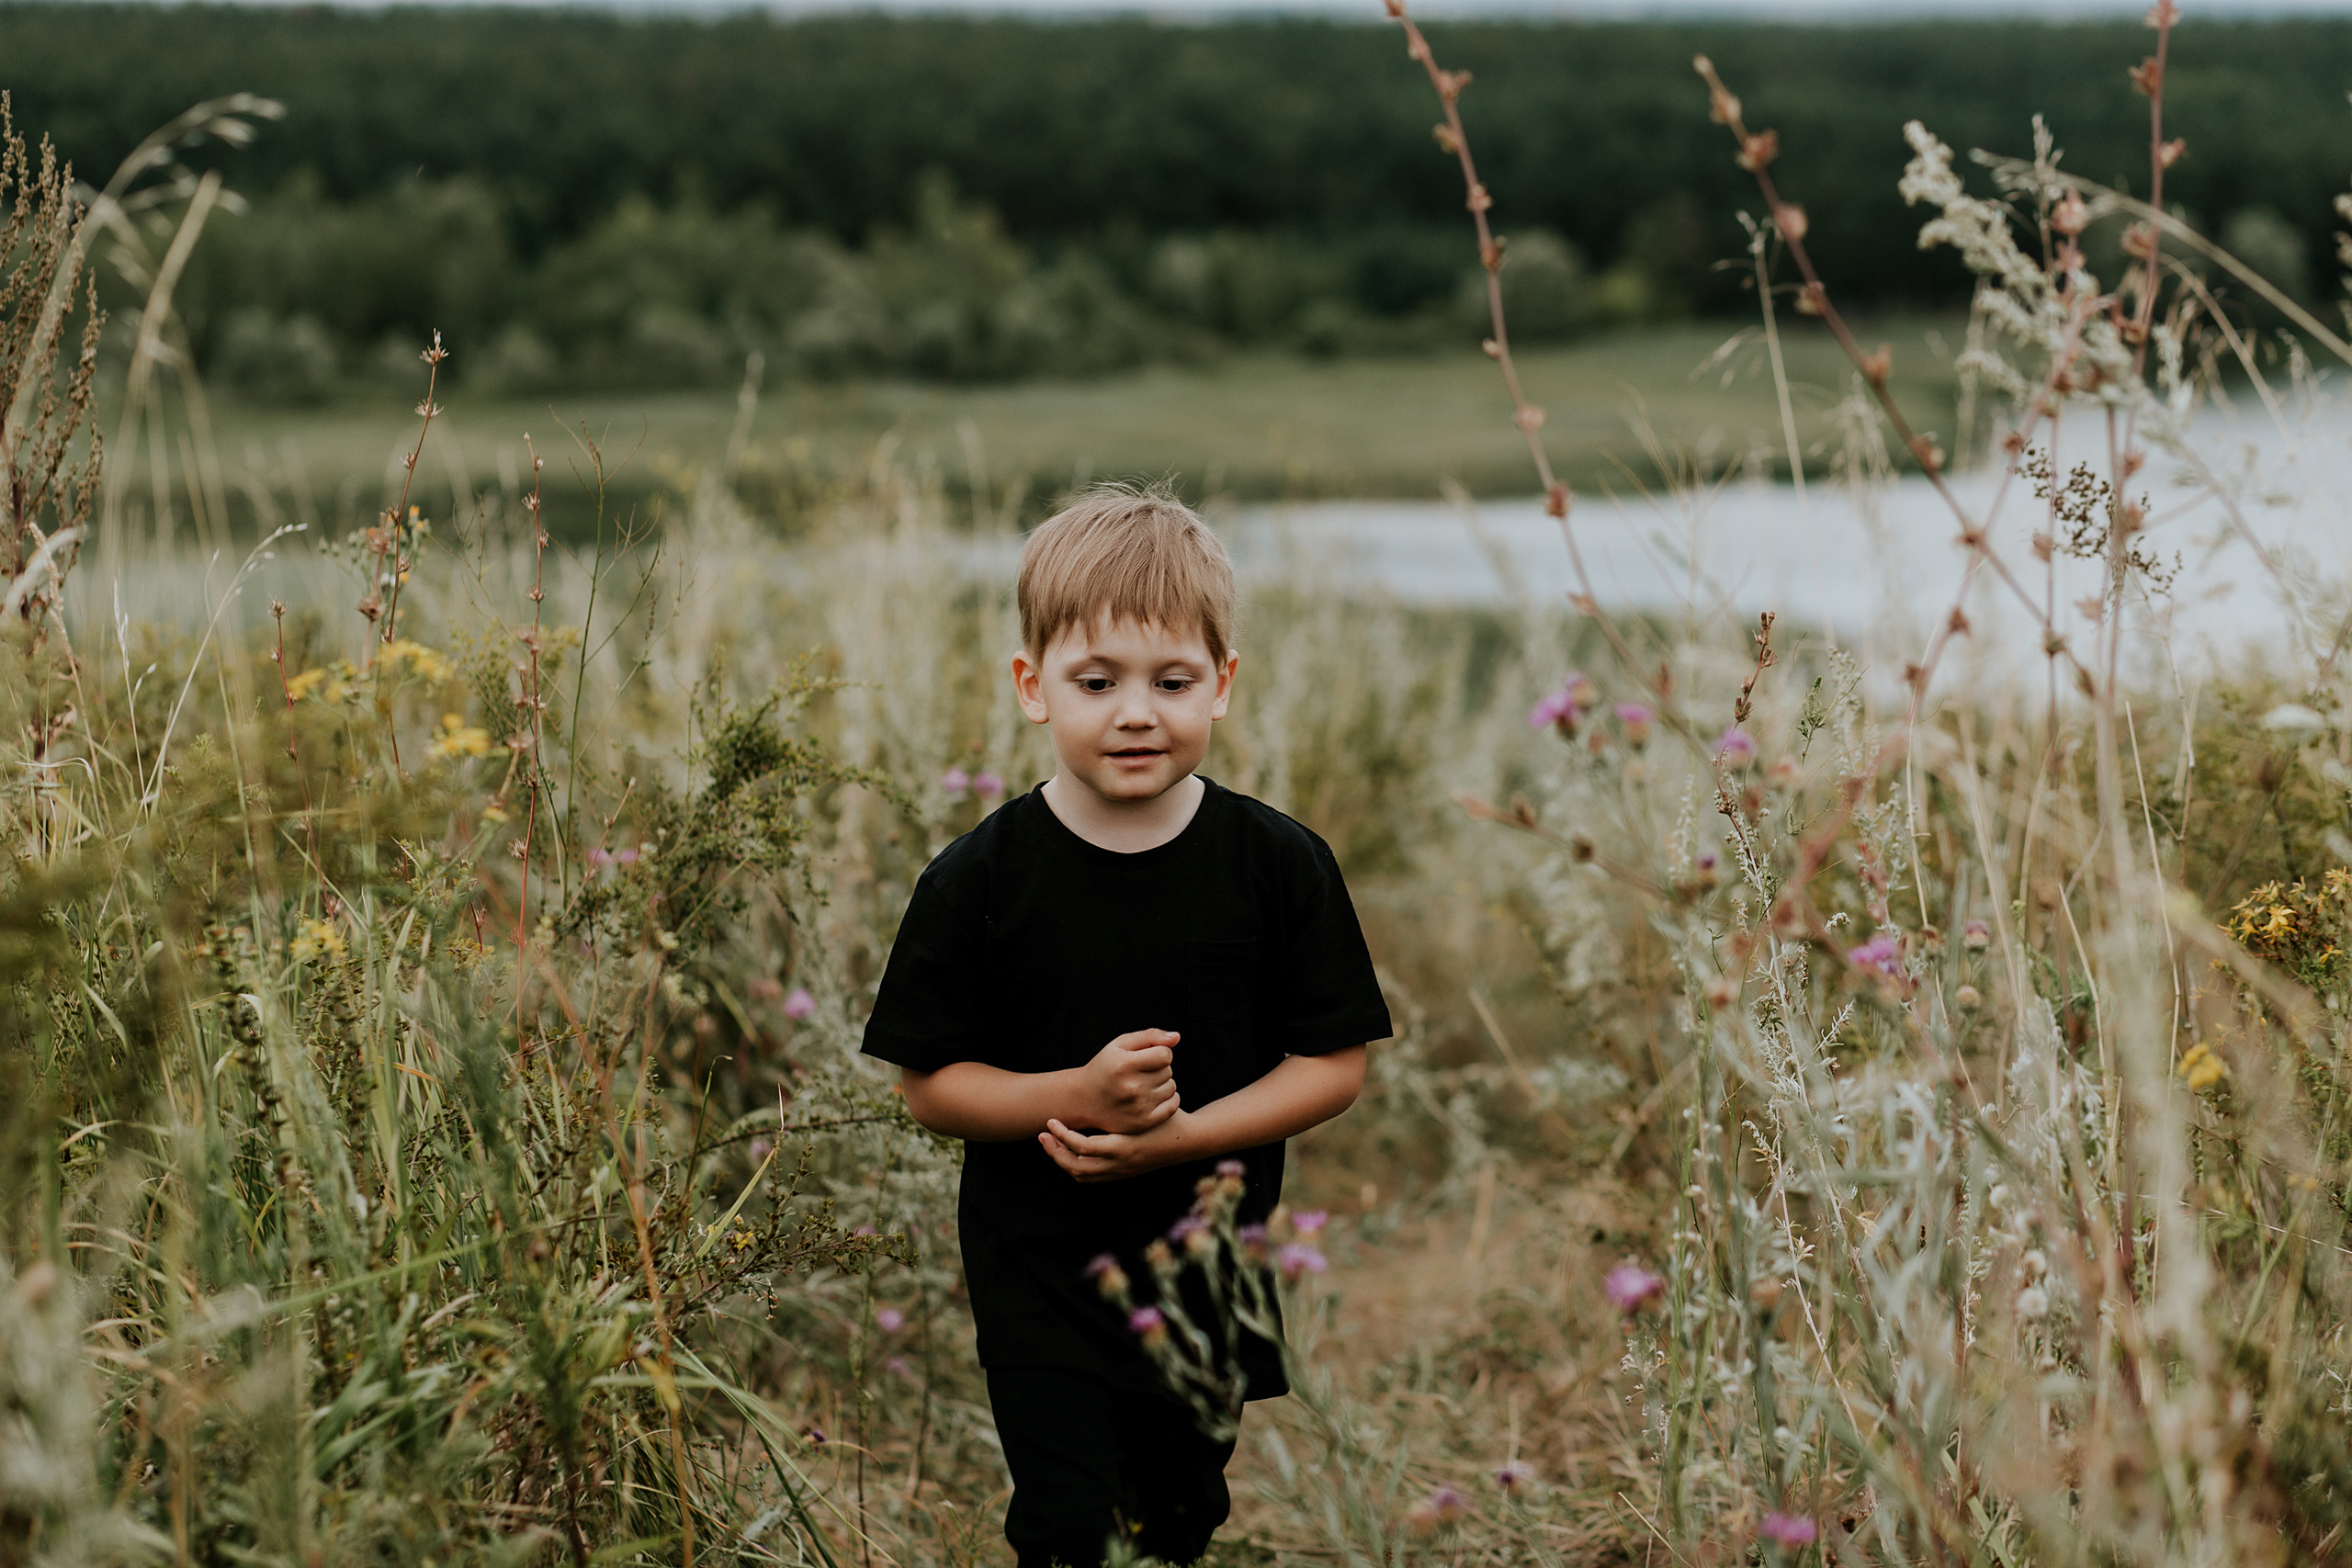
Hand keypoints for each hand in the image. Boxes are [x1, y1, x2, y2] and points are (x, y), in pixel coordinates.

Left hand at [1039, 1113, 1193, 1183]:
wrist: (1187, 1141)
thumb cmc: (1167, 1117)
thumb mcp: (1144, 1108)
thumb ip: (1120, 1107)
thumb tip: (1089, 1096)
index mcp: (1123, 1147)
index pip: (1082, 1147)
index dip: (1062, 1135)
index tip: (1051, 1122)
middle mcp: (1120, 1165)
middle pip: (1075, 1167)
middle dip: (1054, 1152)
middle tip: (1043, 1135)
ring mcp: (1121, 1172)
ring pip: (1082, 1175)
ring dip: (1063, 1161)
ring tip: (1052, 1143)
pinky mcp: (1123, 1174)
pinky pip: (1092, 1177)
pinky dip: (1077, 1166)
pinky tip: (1071, 1151)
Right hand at [1075, 1028, 1179, 1133]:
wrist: (1084, 1099)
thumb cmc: (1105, 1068)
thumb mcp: (1120, 1044)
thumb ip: (1150, 1036)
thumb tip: (1176, 1037)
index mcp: (1124, 1065)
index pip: (1165, 1055)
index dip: (1159, 1052)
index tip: (1147, 1056)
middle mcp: (1132, 1087)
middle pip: (1168, 1071)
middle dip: (1158, 1068)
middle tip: (1140, 1072)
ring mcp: (1138, 1107)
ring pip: (1171, 1087)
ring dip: (1162, 1084)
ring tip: (1143, 1084)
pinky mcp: (1143, 1122)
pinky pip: (1173, 1106)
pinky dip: (1168, 1099)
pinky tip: (1153, 1096)